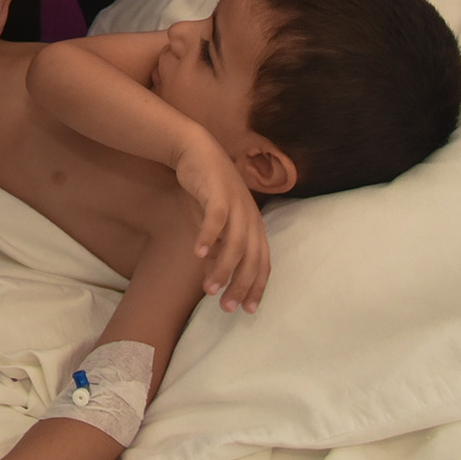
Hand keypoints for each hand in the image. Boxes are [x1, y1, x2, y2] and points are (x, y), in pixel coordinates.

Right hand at [175, 132, 270, 313]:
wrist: (197, 149)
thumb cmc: (208, 189)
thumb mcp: (216, 222)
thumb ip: (218, 247)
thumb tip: (214, 273)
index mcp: (255, 225)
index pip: (262, 263)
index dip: (256, 287)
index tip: (247, 310)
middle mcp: (251, 217)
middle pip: (252, 258)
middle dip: (241, 285)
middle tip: (226, 307)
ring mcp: (237, 204)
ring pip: (236, 244)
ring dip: (223, 269)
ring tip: (209, 288)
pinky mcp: (219, 193)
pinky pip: (217, 219)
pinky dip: (209, 237)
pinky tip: (198, 253)